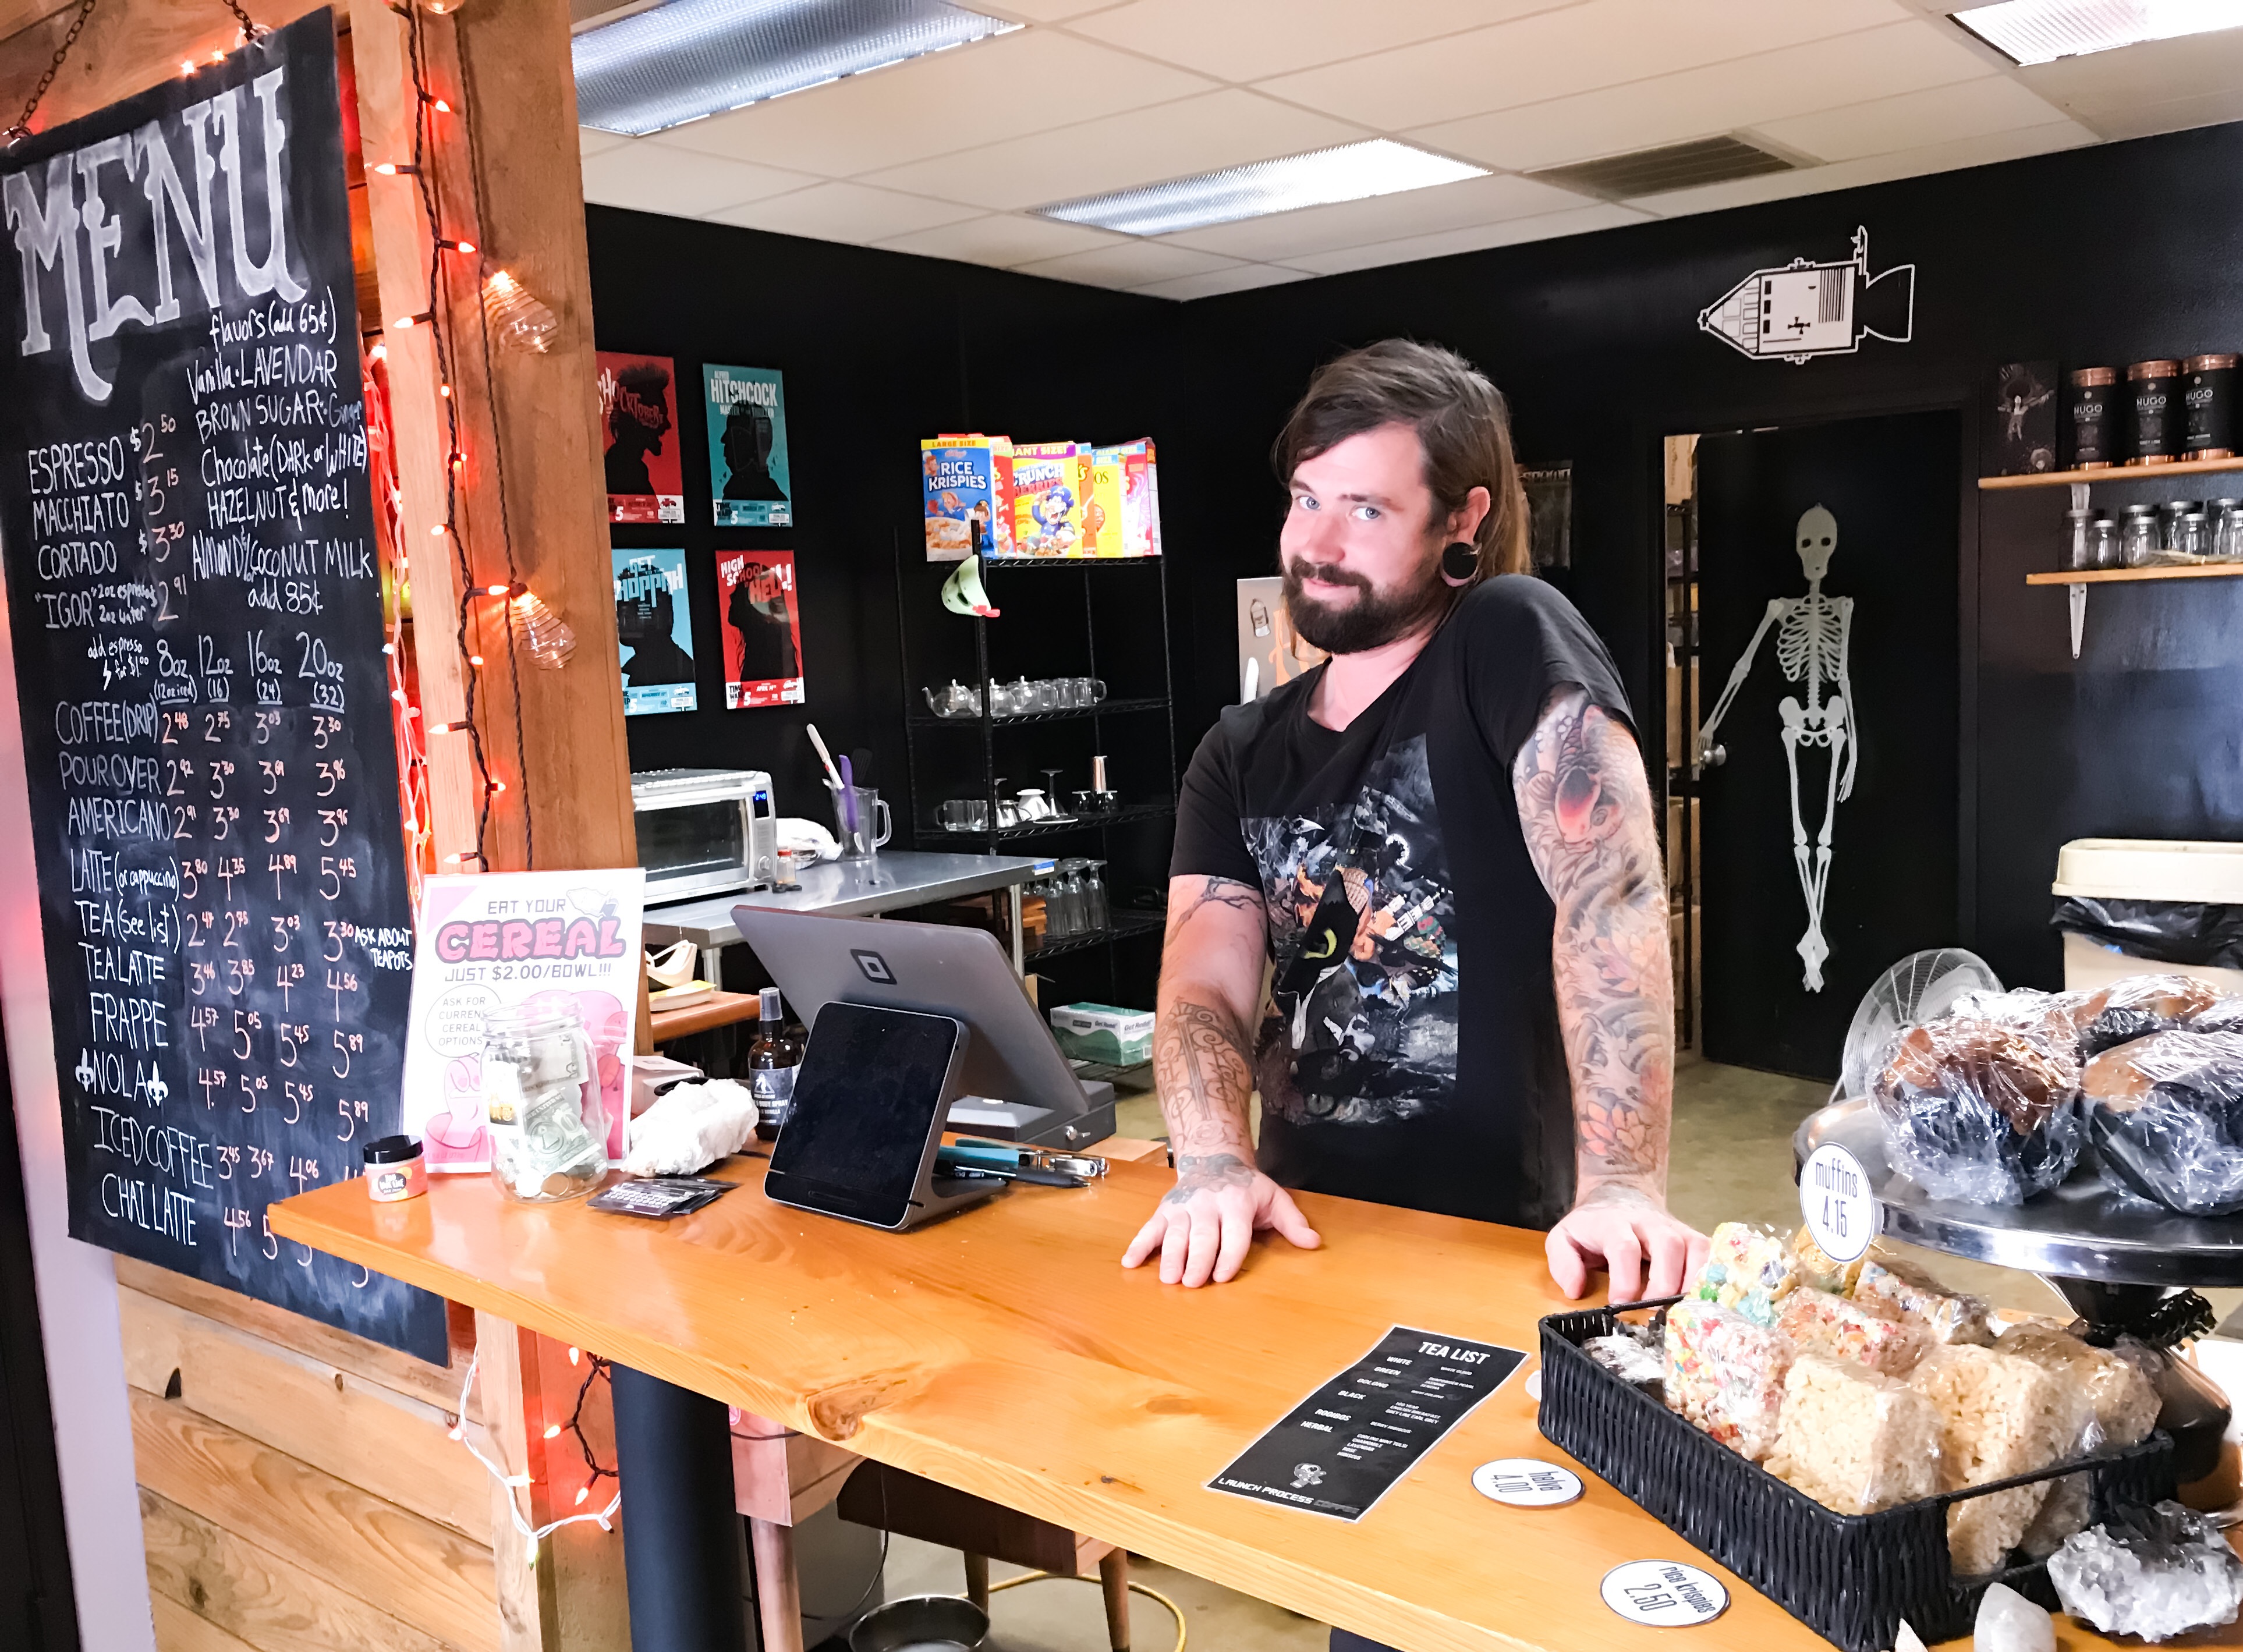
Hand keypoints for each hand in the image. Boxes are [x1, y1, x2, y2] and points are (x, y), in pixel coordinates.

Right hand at [1120, 1152, 1320, 1285]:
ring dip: (1170, 1256)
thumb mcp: (1274, 1198)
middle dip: (1196, 1259)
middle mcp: (1208, 1204)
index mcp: (1237, 1202)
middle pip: (1202, 1235)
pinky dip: (1138, 1246)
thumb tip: (1313, 1243)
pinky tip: (1129, 1263)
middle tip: (1193, 1283)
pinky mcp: (1164, 1210)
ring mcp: (1183, 1207)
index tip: (1222, 1275)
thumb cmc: (1246, 1187)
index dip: (1229, 1254)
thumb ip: (1292, 1222)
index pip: (1234, 1232)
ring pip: (1175, 1233)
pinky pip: (1149, 1229)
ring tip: (1168, 1279)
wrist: (1213, 1158)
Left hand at [1545, 1188, 1707, 1303]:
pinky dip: (1709, 1277)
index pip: (1623, 1246)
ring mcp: (1674, 1228)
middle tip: (1654, 1312)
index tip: (1620, 1305)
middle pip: (1667, 1245)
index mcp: (1613, 1224)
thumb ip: (1563, 1262)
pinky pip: (1709, 1254)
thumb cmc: (1592, 1228)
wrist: (1621, 1196)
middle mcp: (1648, 1223)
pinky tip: (1701, 1300)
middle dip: (1664, 1283)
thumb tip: (1575, 1289)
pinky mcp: (1691, 1237)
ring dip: (1692, 1282)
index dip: (1625, 1278)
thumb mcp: (1564, 1238)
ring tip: (1681, 1310)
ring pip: (1694, 1248)